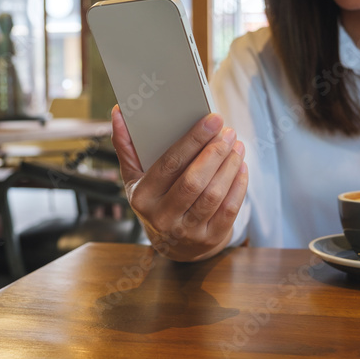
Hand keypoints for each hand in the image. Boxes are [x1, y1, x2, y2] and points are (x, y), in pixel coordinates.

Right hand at [110, 106, 247, 261]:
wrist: (173, 245)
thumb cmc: (155, 201)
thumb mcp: (135, 178)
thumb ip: (126, 146)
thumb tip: (118, 114)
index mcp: (142, 198)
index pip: (169, 164)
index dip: (192, 140)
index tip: (211, 120)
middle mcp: (163, 218)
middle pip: (194, 181)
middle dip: (214, 153)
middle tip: (228, 131)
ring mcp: (187, 231)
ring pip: (213, 195)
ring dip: (229, 166)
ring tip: (236, 145)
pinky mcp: (210, 238)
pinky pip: (229, 209)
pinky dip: (238, 185)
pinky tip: (242, 166)